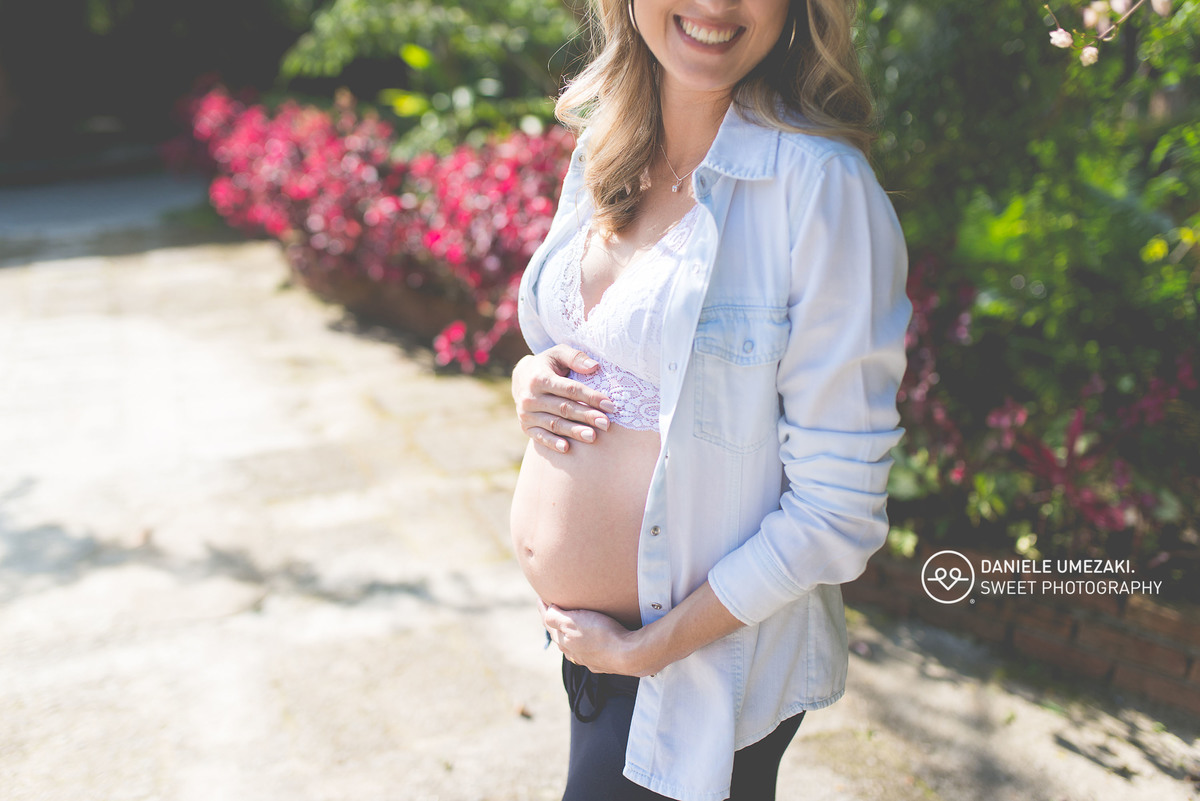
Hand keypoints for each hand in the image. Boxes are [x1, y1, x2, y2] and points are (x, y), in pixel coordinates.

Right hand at [512, 345, 616, 452]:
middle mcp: (530, 397)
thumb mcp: (558, 354)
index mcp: (539, 378)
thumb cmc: (548, 365)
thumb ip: (576, 358)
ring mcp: (526, 414)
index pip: (570, 389)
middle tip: (606, 424)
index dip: (590, 397)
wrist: (521, 378)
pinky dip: (552, 443)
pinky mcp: (526, 426)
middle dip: (586, 416)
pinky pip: (540, 437)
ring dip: (574, 432)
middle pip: (563, 409)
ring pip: (554, 424)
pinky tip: (566, 448)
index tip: (610, 405)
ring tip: (593, 437)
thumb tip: (594, 367)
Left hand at [540, 599, 661, 676]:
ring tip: (570, 626)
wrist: (629, 655)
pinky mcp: (604, 662)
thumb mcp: (573, 621)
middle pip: (559, 636)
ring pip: (573, 647)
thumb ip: (556, 617)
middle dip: (554, 623)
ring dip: (569, 636)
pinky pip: (589, 653)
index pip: (549, 623)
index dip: (543, 609)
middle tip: (552, 610)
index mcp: (564, 641)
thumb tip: (548, 610)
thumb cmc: (601, 635)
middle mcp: (574, 653)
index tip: (540, 597)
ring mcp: (589, 660)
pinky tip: (589, 643)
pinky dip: (584, 644)